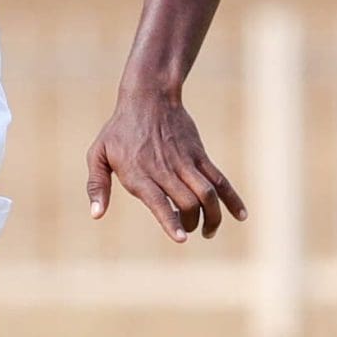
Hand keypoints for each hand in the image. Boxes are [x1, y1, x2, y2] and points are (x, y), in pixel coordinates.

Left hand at [85, 94, 246, 240]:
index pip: (159, 202)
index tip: (181, 239)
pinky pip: (220, 180)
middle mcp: (164, 170)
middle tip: (188, 230)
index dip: (170, 222)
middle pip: (188, 203)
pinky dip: (232, 198)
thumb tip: (96, 215)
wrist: (148, 98)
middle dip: (191, 223)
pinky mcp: (199, 155)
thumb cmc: (119, 130)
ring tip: (209, 231)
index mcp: (139, 173)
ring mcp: (185, 162)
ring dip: (213, 217)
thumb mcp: (98, 154)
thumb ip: (96, 185)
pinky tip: (240, 216)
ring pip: (207, 194)